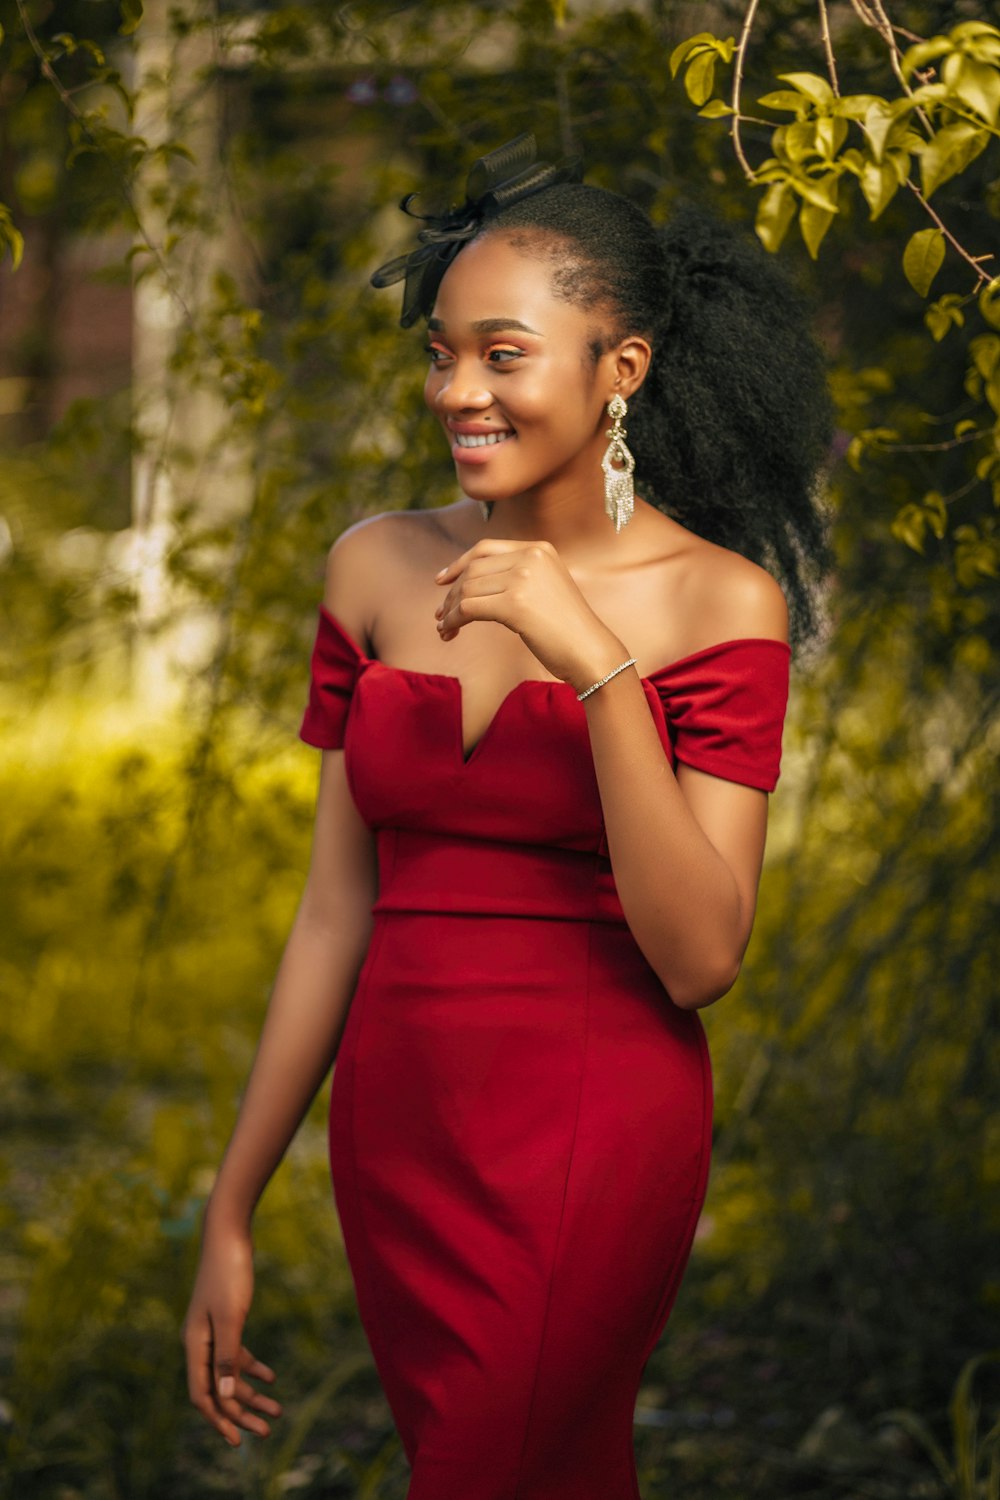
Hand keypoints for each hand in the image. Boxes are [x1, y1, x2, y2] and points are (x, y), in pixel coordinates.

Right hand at [181, 1219, 281, 1446]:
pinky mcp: (225, 1319)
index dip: (219, 1420)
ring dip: (251, 1394)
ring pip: (230, 1374)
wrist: (229, 1234)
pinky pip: (237, 1354)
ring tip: (277, 1411)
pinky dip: (253, 1368)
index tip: (239, 1441)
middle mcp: (198, 1343)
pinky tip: (272, 1379)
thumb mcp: (231, 1316)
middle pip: (218, 1389)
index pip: (203, 1395)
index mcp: (194, 1345)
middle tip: (266, 1432)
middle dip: (241, 1413)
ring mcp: (211, 1332)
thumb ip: (228, 1356)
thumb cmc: (228, 1273)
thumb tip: (225, 1397)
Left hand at [434, 538, 627, 692]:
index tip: (441, 581)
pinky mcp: (515, 604)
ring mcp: (523, 578)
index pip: (486, 549)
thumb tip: (470, 585)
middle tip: (440, 614)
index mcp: (539, 548)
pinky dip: (453, 621)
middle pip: (473, 570)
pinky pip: (468, 609)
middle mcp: (531, 557)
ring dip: (449, 610)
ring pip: (467, 589)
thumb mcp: (545, 588)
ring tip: (444, 628)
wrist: (590, 651)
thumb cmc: (567, 629)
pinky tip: (449, 631)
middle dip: (452, 593)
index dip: (459, 564)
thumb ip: (518, 576)